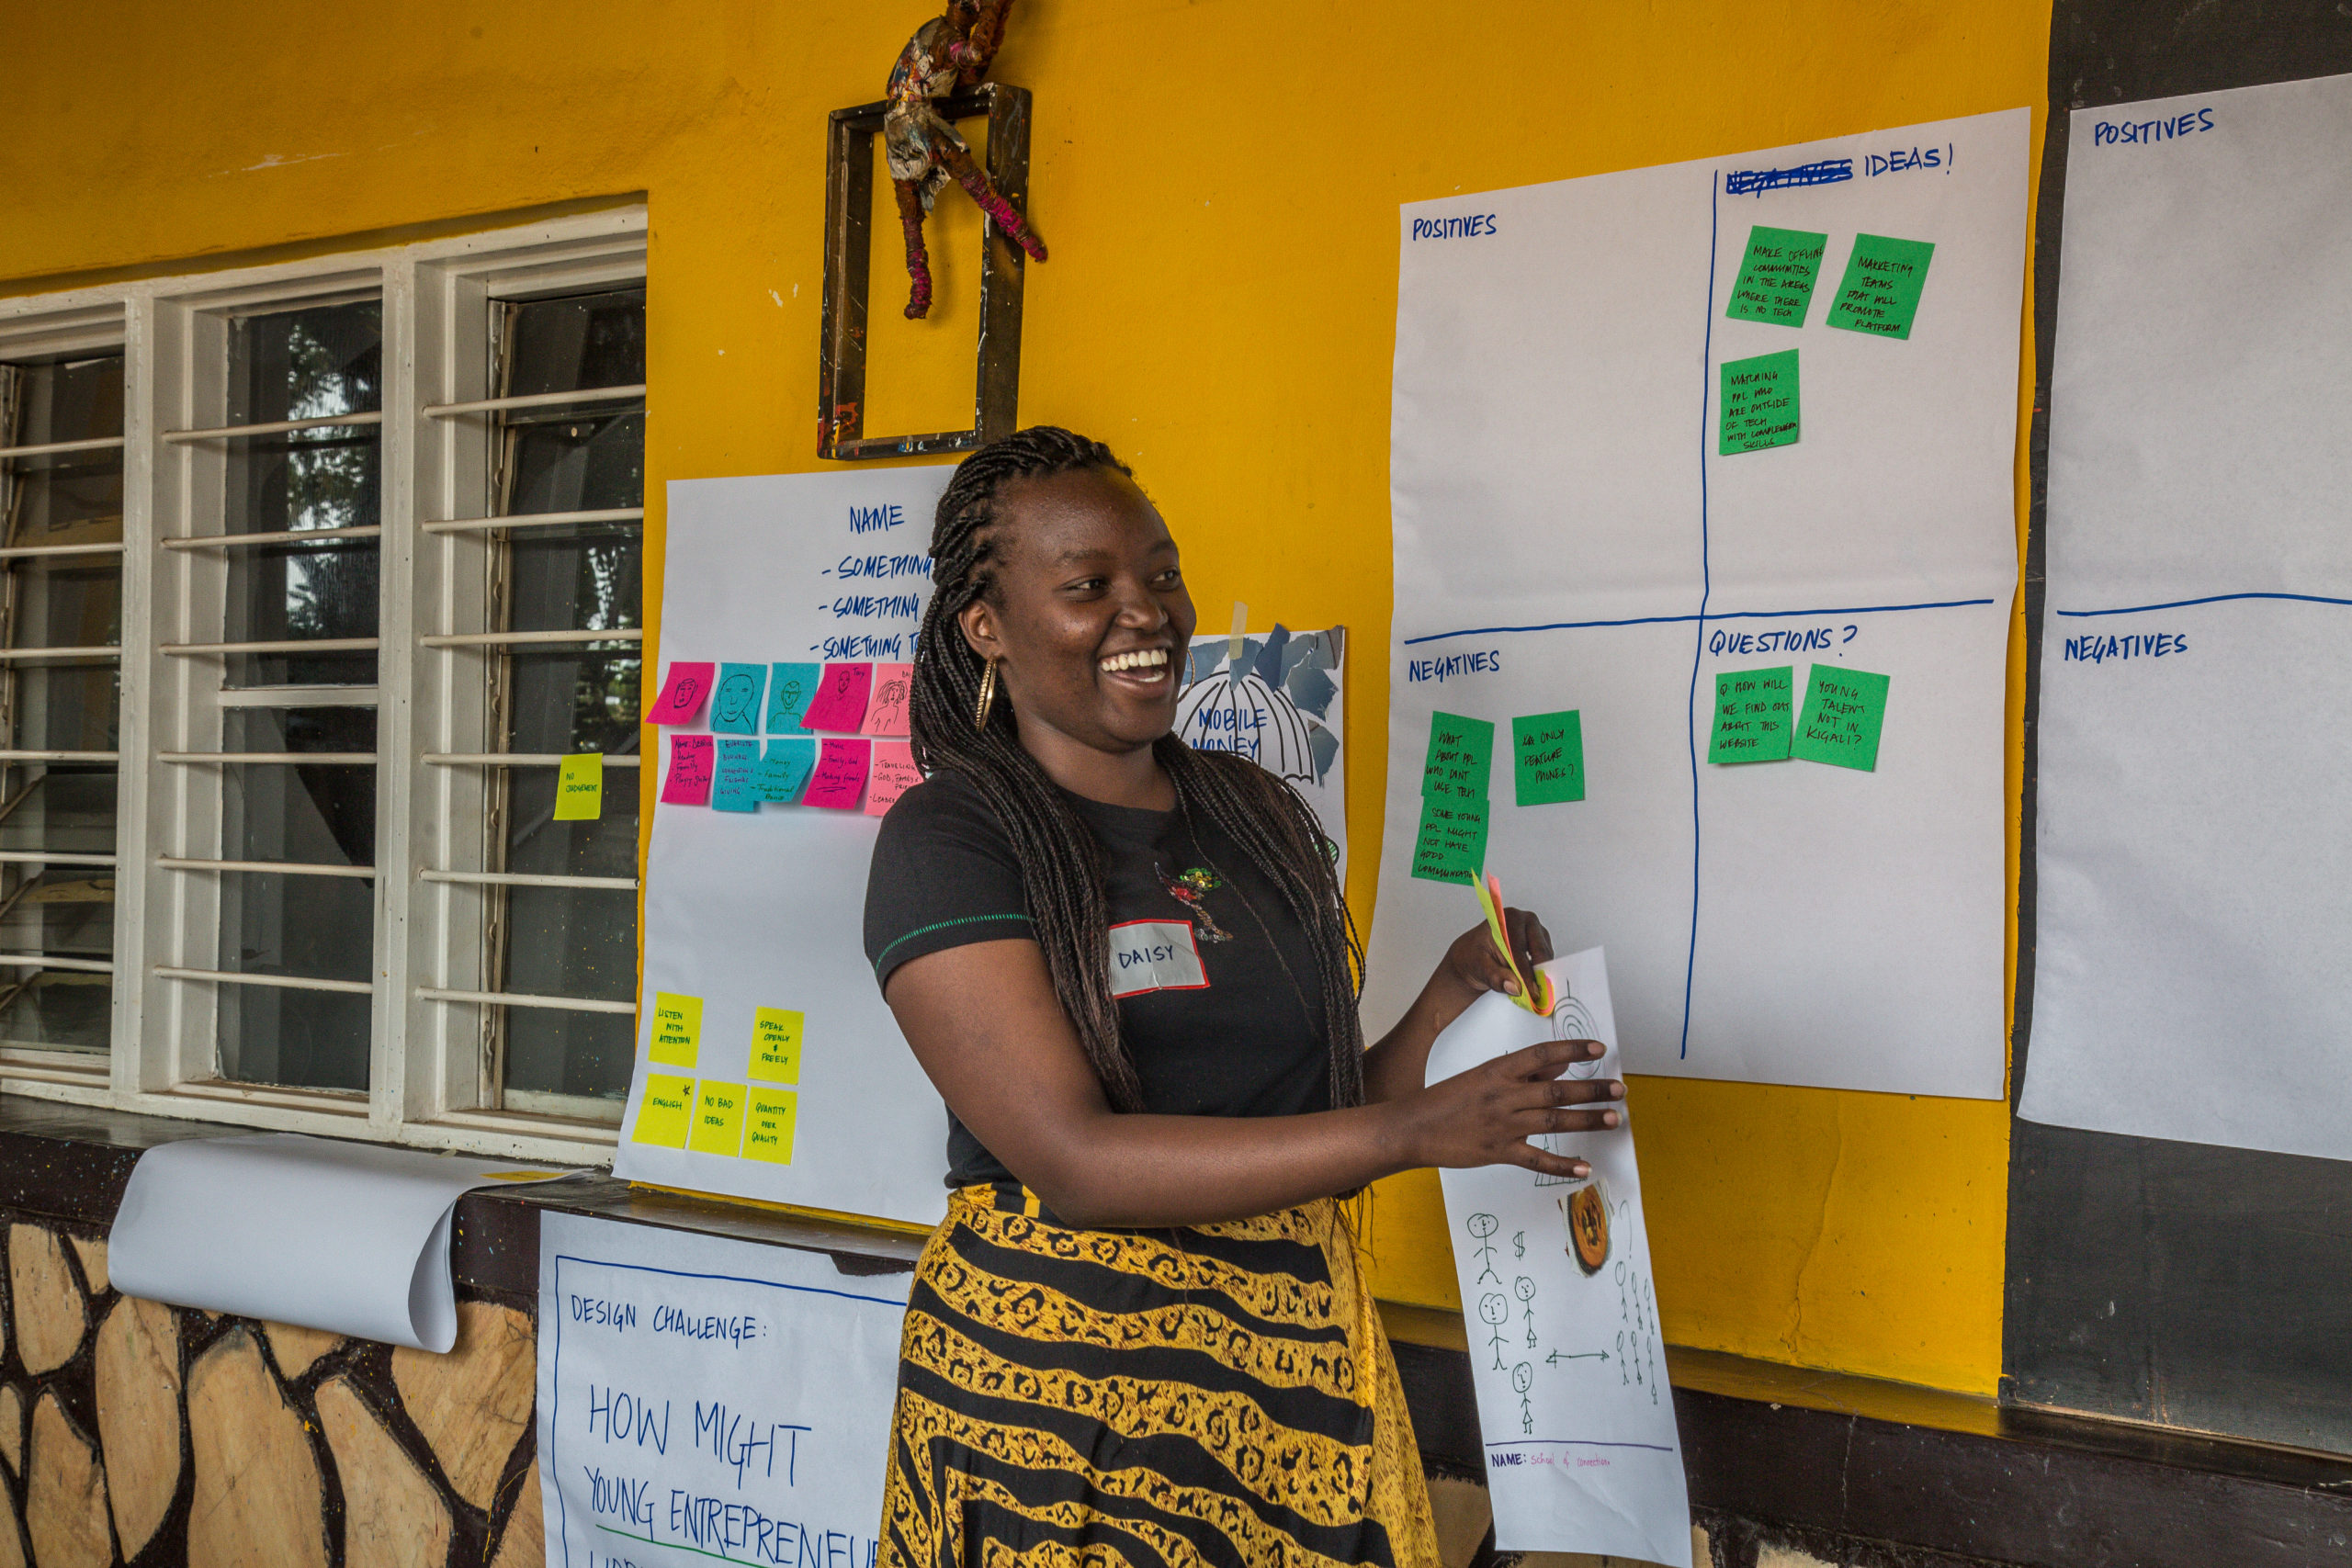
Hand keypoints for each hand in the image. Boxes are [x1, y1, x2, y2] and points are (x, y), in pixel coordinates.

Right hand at [1389, 1037, 1624, 1178]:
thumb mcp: (1482, 1076)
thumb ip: (1520, 1072)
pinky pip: (1536, 1159)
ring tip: (1614, 1119)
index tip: (1600, 1049)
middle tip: (1620, 1090)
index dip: (1574, 1051)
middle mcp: (1503, 1095)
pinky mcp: (1498, 1152)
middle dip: (1592, 1089)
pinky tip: (1584, 1166)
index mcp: (1497, 1071)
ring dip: (1587, 1120)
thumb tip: (1557, 1066)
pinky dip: (1562, 1164)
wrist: (1412, 1128)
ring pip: (1553, 1120)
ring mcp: (1501, 1125)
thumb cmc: (1446, 1100)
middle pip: (1556, 1090)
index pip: (1543, 1055)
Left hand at [1438, 905, 1553, 1001]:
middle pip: (1539, 950)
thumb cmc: (1472, 957)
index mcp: (1507, 920)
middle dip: (1537, 974)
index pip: (1520, 949)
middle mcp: (1525, 920)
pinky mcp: (1541, 943)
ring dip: (1541, 974)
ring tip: (1533, 992)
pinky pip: (1546, 960)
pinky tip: (1533, 985)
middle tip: (1536, 995)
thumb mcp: (1479, 968)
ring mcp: (1536, 931)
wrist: (1471, 957)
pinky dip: (1541, 973)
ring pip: (1545, 956)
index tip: (1530, 992)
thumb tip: (1514, 987)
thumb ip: (1496, 977)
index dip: (1525, 972)